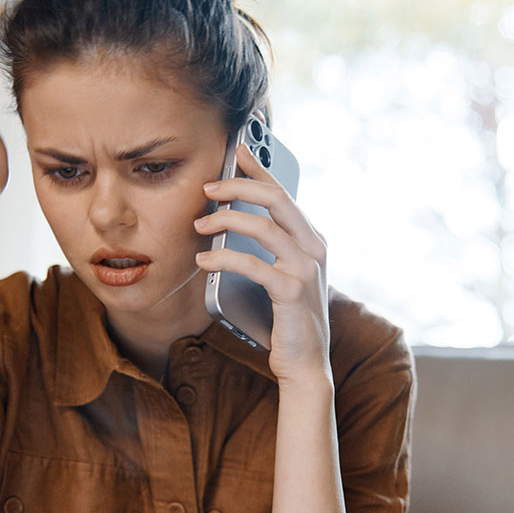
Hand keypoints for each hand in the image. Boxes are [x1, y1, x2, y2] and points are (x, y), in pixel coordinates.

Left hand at [194, 143, 331, 384]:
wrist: (305, 363)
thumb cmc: (285, 319)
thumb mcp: (280, 276)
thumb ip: (267, 250)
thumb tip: (229, 221)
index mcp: (311, 239)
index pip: (283, 193)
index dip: (259, 168)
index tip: (236, 149)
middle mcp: (313, 247)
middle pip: (276, 198)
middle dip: (239, 185)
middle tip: (208, 187)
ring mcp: (306, 268)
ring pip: (264, 226)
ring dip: (226, 220)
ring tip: (200, 225)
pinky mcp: (292, 291)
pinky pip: (254, 264)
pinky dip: (224, 258)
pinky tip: (204, 261)